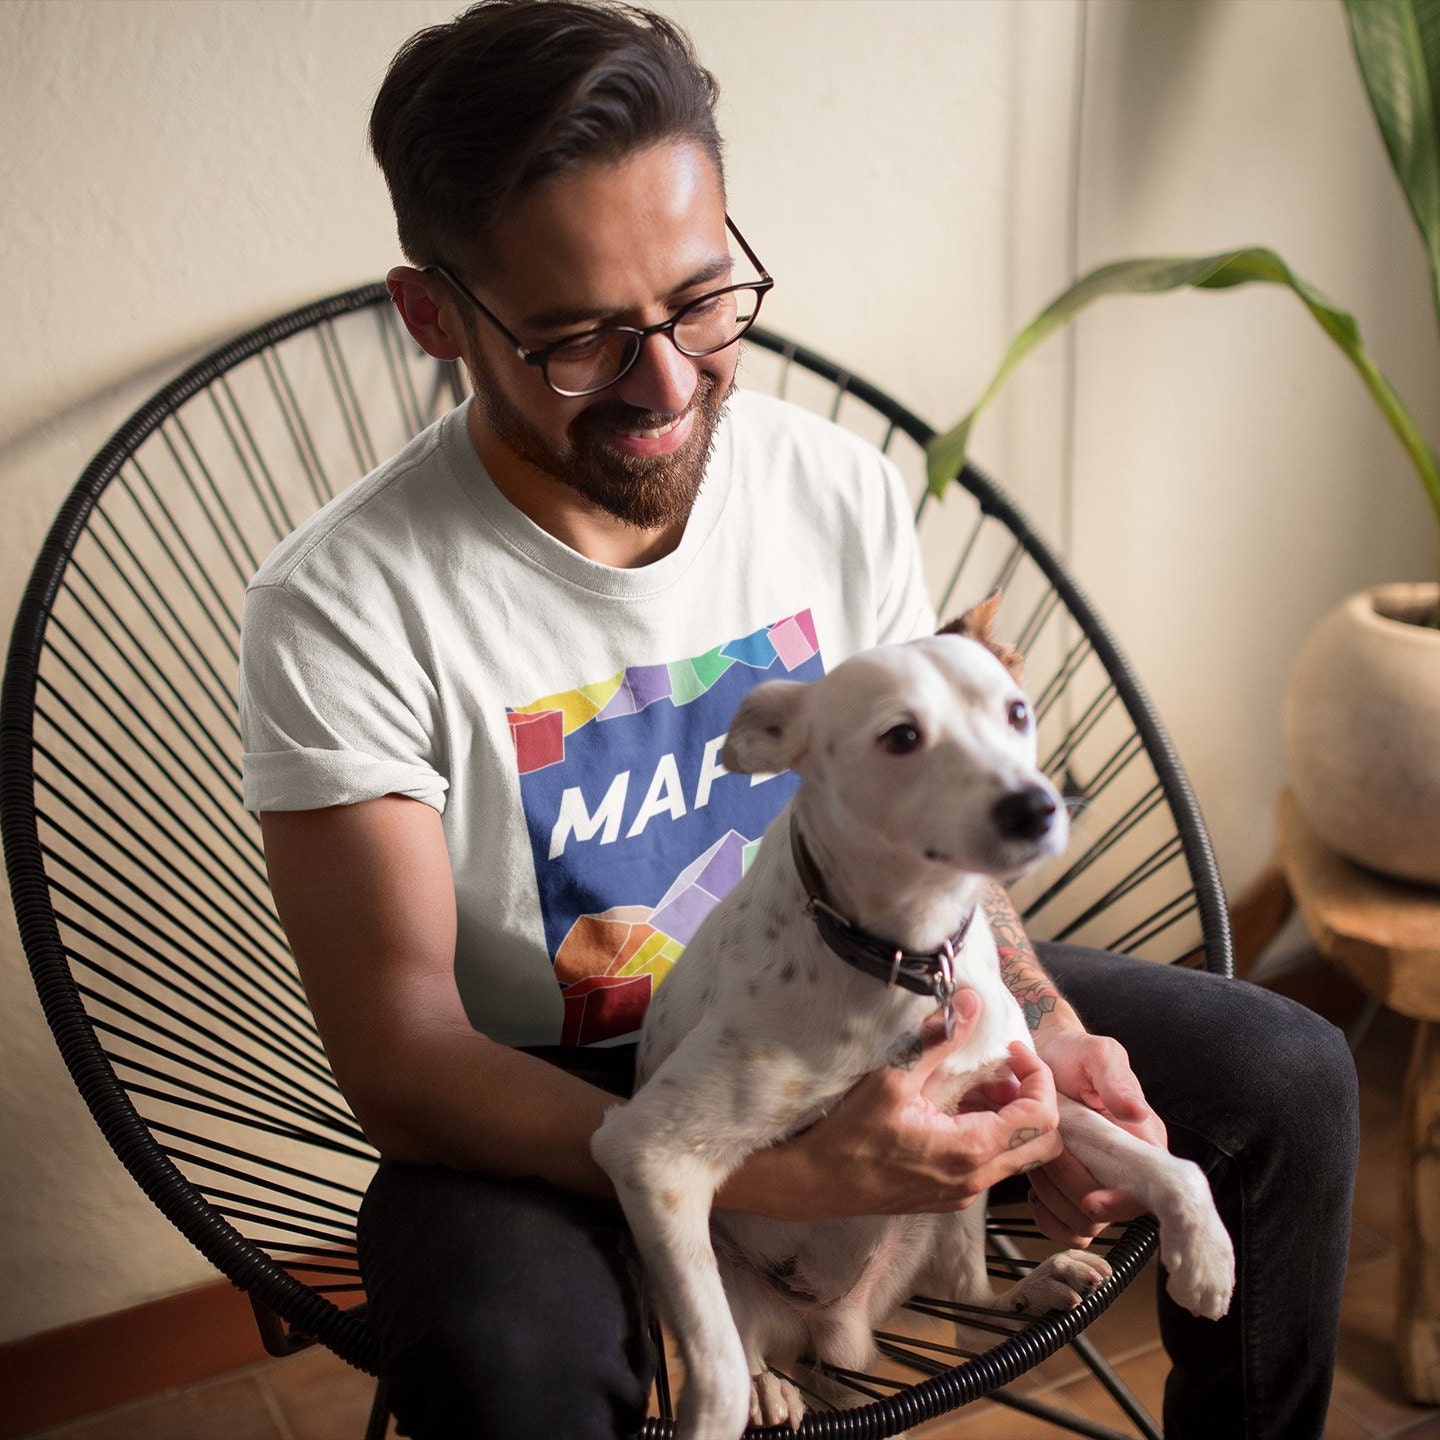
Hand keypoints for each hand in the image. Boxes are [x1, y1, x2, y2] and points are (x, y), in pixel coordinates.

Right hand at [742, 992, 1062, 1220]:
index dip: (1037, 1076)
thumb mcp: (894, 1077)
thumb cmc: (848, 1134)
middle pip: (1042, 1143)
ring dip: (1010, 1115)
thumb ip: (939, 1039)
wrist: (814, 1182)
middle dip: (1034, 1098)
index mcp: (971, 1150)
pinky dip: (989, 1131)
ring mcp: (963, 1191)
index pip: (1040, 1116)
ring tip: (976, 1080)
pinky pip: (990, 1164)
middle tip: (1005, 1066)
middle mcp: (976, 1179)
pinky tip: (955, 1105)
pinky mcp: (948, 1194)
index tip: (1011, 1050)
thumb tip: (970, 1002)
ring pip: (1017, 1155)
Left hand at [1030, 1028, 1166, 1244]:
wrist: (1041, 1057)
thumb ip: (1115, 1080)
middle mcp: (1126, 1168)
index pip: (1149, 1189)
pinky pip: (1065, 1226)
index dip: (1122, 1201)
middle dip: (1072, 1186)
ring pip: (1084, 1223)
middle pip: (1110, 1212)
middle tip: (1047, 1153)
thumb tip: (1135, 1111)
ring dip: (1053, 1197)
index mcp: (1143, 1140)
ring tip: (1036, 1159)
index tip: (1091, 1200)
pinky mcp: (1071, 1190)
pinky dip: (1046, 1214)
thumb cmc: (1073, 1054)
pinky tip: (1034, 1188)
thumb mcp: (1096, 1054)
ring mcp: (1098, 1182)